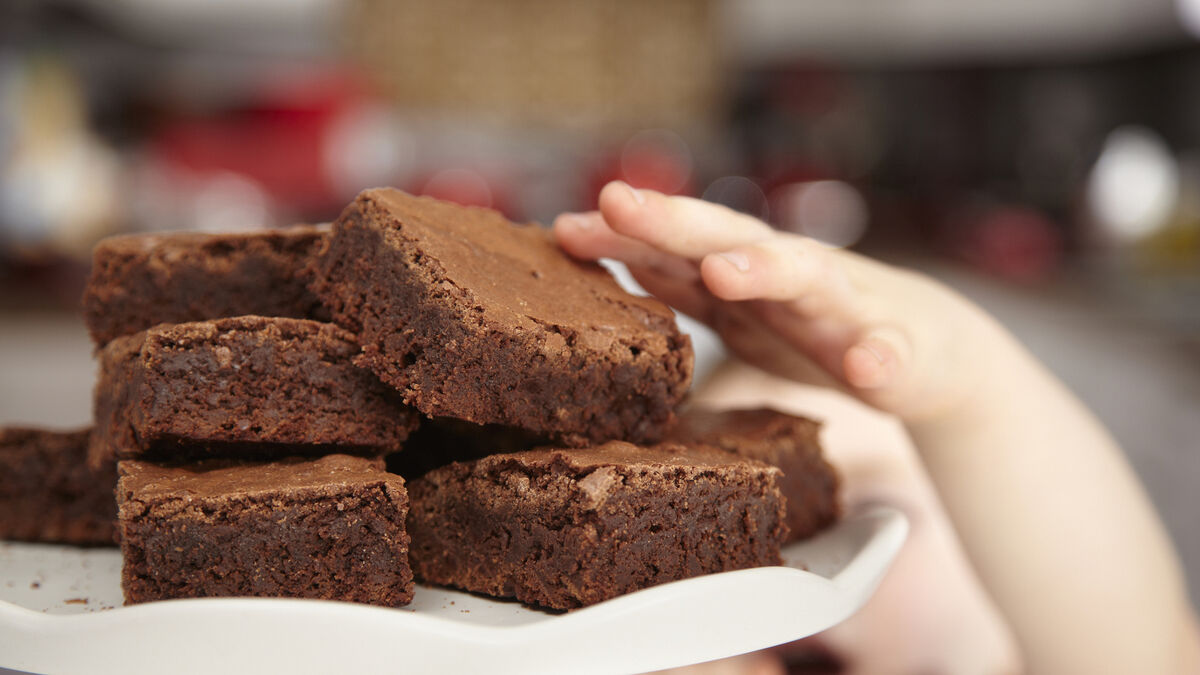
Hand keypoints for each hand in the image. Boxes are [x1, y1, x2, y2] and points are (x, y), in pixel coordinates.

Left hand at [554, 181, 1005, 421]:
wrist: (927, 352)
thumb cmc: (814, 324)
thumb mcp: (735, 308)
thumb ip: (676, 282)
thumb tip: (598, 249)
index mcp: (745, 271)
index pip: (676, 243)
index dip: (624, 233)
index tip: (563, 226)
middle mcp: (789, 276)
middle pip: (728, 239)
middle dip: (673, 222)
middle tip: (618, 203)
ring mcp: (844, 309)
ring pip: (805, 279)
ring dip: (764, 269)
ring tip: (723, 271)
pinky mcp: (896, 352)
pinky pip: (889, 355)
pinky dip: (880, 355)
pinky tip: (867, 363)